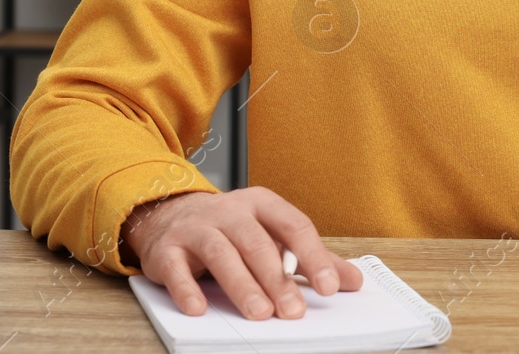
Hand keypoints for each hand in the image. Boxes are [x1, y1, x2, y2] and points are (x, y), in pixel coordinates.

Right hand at [122, 187, 363, 320]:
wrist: (169, 214)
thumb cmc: (230, 229)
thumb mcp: (271, 234)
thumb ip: (310, 258)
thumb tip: (352, 281)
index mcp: (262, 204)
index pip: (293, 226)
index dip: (313, 257)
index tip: (328, 287)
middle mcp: (229, 211)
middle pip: (257, 244)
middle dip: (276, 280)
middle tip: (293, 312)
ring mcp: (196, 228)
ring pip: (221, 254)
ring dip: (241, 285)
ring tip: (259, 314)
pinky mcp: (166, 250)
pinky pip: (176, 268)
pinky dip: (188, 288)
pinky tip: (199, 309)